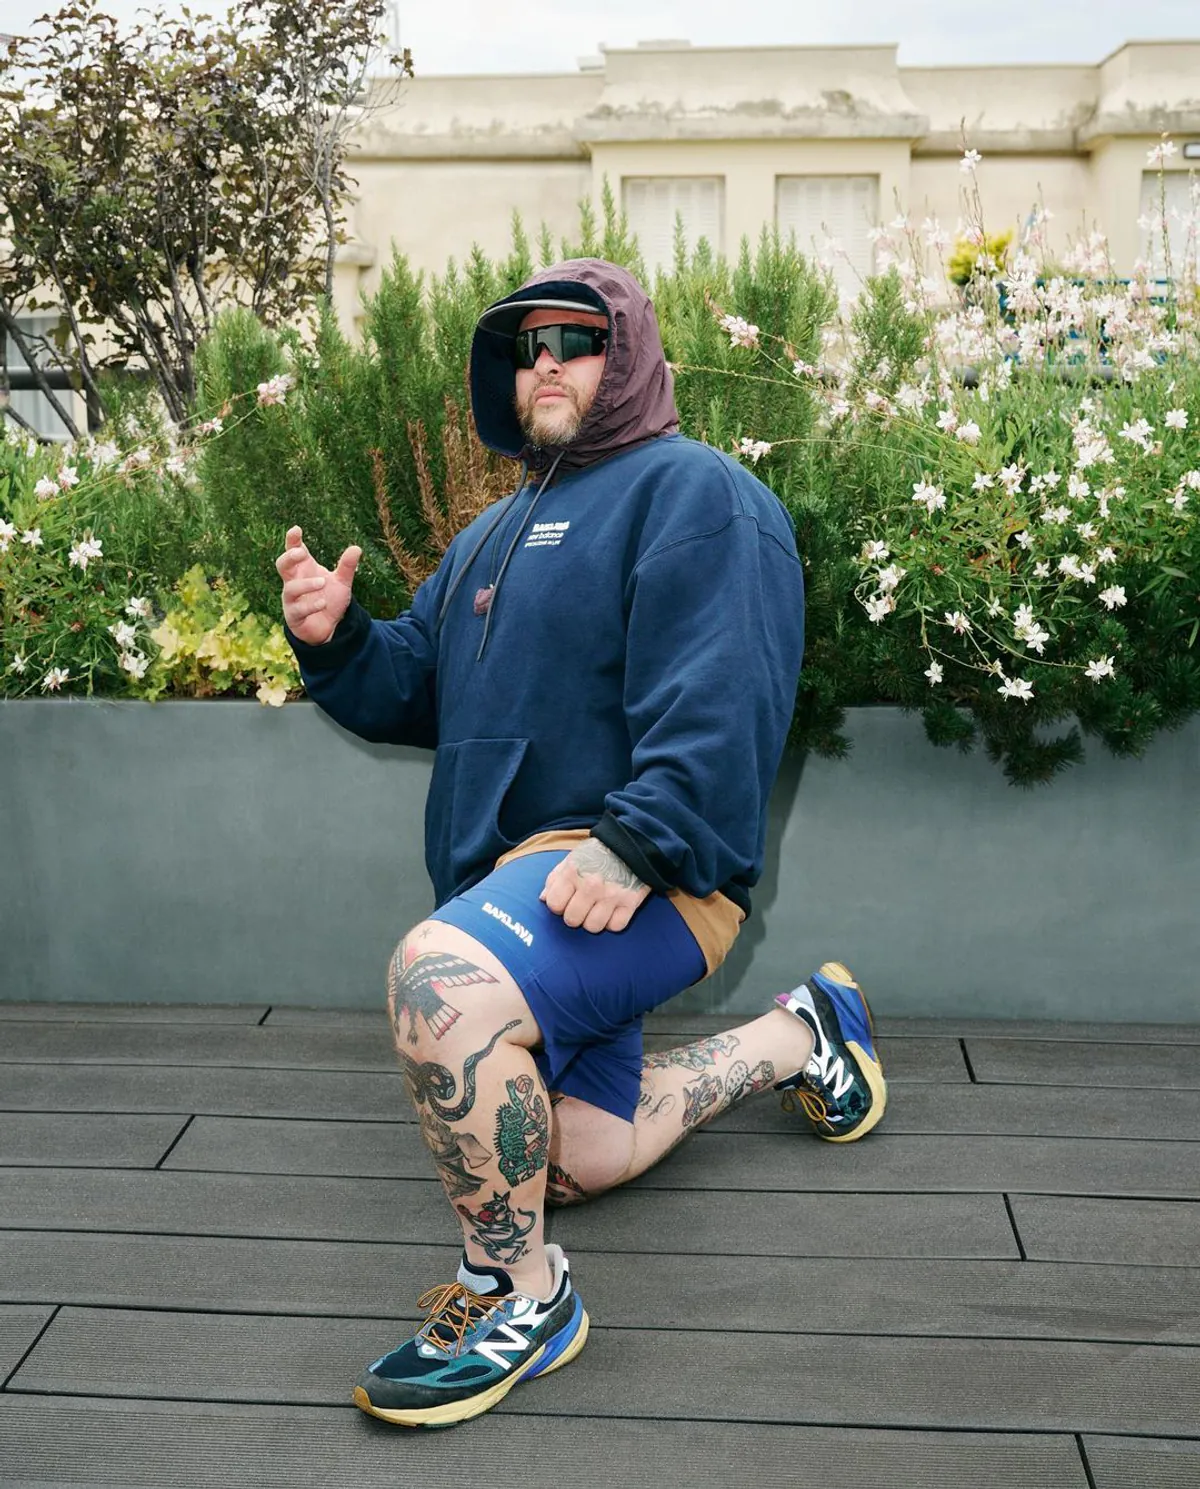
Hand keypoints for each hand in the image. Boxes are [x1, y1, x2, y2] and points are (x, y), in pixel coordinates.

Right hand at [276, 525, 361, 644]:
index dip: (292, 540)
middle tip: (301, 553)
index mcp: (303, 569)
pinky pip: (298, 610)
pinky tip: (323, 602)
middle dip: (289, 557)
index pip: (294, 551)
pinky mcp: (295, 617)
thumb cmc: (329, 599)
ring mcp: (292, 599)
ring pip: (290, 588)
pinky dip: (310, 605)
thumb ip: (346, 567)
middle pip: (282, 565)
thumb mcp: (341, 582)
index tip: (296, 530)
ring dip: (306, 584)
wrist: (328, 627)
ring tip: (323, 582)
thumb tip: (357, 548)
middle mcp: (294, 582)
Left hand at [540, 839, 650, 932]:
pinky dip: (613, 922)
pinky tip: (612, 910)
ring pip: (593, 927)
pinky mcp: (630, 901)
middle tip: (582, 905)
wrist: (633, 842)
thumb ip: (554, 879)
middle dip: (575, 915)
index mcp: (573, 872)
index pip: (555, 905)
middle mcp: (591, 885)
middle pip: (572, 920)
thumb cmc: (597, 854)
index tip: (566, 899)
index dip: (559, 905)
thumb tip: (543, 900)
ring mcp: (612, 894)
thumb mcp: (572, 859)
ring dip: (594, 920)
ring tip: (597, 908)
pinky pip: (615, 926)